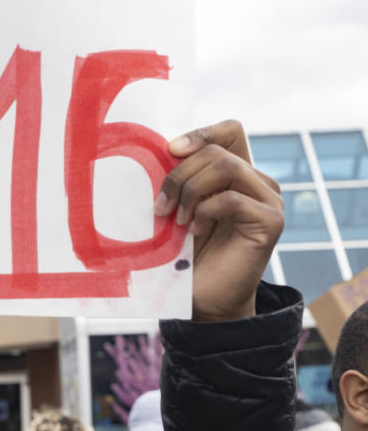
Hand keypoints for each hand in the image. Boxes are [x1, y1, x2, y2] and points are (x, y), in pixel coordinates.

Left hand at [153, 120, 283, 321]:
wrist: (203, 300)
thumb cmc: (185, 256)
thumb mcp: (176, 209)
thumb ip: (178, 180)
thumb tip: (159, 149)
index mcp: (236, 174)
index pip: (229, 131)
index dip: (201, 132)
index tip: (170, 149)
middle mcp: (258, 182)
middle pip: (217, 151)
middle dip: (179, 175)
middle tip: (160, 207)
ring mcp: (269, 200)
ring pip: (227, 167)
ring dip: (191, 191)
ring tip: (177, 220)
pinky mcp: (271, 221)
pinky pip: (232, 198)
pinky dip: (206, 211)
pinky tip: (195, 232)